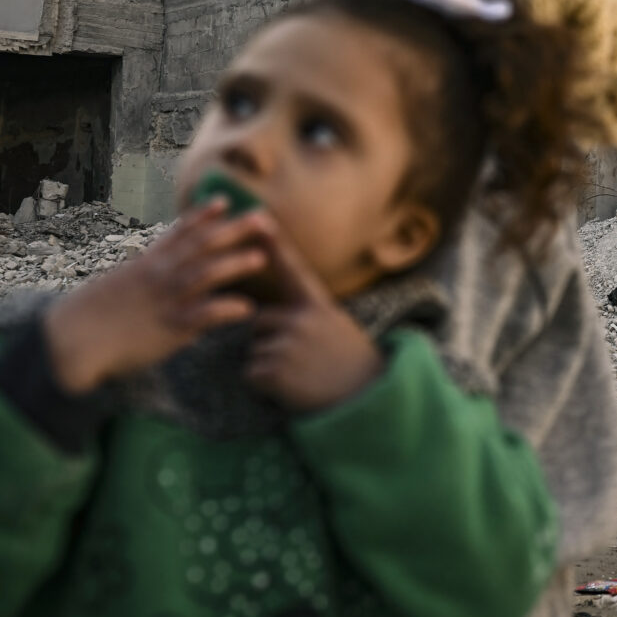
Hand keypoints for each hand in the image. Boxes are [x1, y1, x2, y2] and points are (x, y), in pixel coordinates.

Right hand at [44, 199, 263, 392]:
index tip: (225, 200)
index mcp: (148, 264)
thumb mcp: (120, 284)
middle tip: (263, 218)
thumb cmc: (92, 315)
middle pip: (202, 246)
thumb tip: (158, 273)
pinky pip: (201, 317)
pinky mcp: (168, 328)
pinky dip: (224, 310)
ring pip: (205, 275)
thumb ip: (144, 277)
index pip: (179, 233)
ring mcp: (166, 300)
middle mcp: (160, 276)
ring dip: (234, 264)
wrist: (71, 338)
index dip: (203, 216)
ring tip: (260, 257)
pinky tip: (246, 309)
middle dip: (233, 231)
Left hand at [246, 219, 385, 412]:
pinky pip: (251, 374)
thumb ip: (305, 315)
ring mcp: (288, 343)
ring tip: (300, 376)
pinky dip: (264, 386)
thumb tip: (264, 315)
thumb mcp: (334, 327)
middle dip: (267, 341)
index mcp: (319, 306)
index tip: (258, 217)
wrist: (366, 399)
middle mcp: (302, 318)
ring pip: (254, 350)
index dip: (274, 242)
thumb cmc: (348, 364)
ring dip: (268, 366)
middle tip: (298, 361)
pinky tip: (291, 389)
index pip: (293, 269)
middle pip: (258, 320)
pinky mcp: (275, 369)